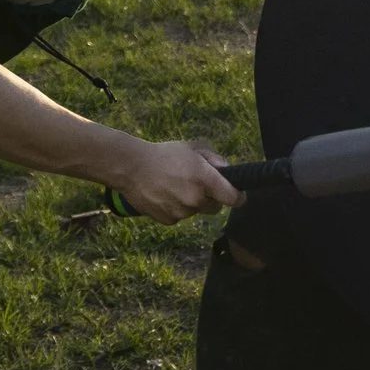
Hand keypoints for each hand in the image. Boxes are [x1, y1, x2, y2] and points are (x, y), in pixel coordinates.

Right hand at [111, 139, 240, 223]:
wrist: (131, 168)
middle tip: (197, 184)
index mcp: (206, 180)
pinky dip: (176, 208)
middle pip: (215, 207)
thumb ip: (214, 159)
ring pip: (196, 211)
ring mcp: (182, 213)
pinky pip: (180, 216)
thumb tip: (228, 170)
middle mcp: (196, 200)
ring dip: (192, 202)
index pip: (234, 199)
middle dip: (211, 197)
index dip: (238, 197)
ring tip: (175, 186)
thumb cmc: (165, 154)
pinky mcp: (169, 221)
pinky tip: (165, 194)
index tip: (238, 194)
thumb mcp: (193, 148)